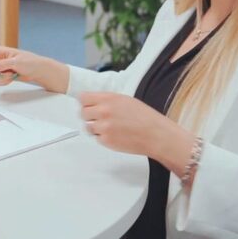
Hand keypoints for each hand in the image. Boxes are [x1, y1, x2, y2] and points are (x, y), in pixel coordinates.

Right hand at [0, 46, 69, 92]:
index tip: (0, 72)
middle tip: (9, 75)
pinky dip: (3, 82)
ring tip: (12, 75)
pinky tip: (11, 78)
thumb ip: (3, 64)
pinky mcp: (2, 74)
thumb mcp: (17, 62)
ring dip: (1, 80)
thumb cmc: (31, 62)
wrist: (38, 70)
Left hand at [78, 92, 194, 172]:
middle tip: (99, 118)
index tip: (88, 105)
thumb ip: (107, 100)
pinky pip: (96, 138)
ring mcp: (104, 127)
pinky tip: (115, 135)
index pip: (83, 98)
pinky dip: (103, 137)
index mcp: (109, 99)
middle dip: (89, 115)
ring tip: (110, 127)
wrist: (155, 134)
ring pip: (87, 126)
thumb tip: (93, 101)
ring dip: (95, 127)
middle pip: (82, 112)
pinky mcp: (106, 140)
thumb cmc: (144, 117)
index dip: (85, 102)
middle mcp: (104, 111)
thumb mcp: (125, 100)